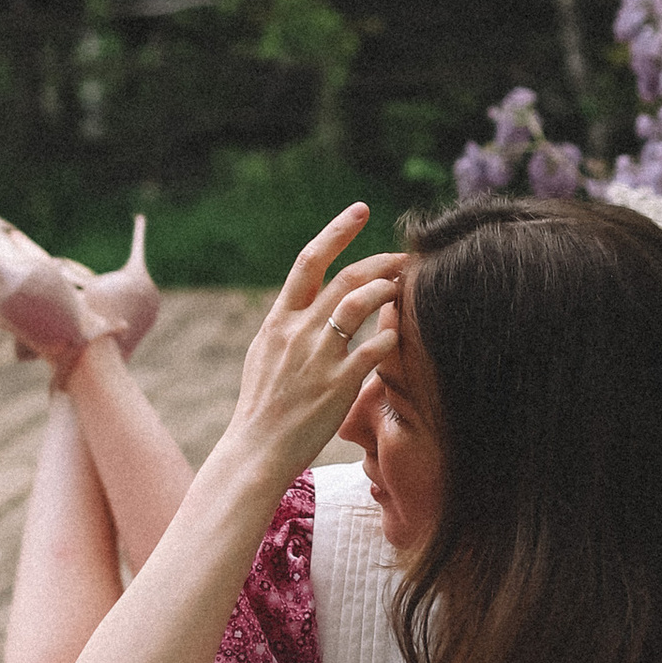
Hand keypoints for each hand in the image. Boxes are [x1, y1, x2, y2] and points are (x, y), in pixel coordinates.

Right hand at [221, 204, 404, 488]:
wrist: (255, 450)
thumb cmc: (263, 409)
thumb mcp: (265, 357)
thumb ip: (288, 329)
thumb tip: (308, 307)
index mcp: (278, 321)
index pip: (308, 261)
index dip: (336, 232)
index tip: (359, 211)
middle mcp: (297, 331)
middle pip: (344, 277)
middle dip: (379, 260)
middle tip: (404, 256)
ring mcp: (317, 356)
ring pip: (358, 303)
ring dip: (387, 290)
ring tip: (405, 290)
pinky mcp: (337, 384)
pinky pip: (373, 349)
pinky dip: (390, 337)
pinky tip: (399, 336)